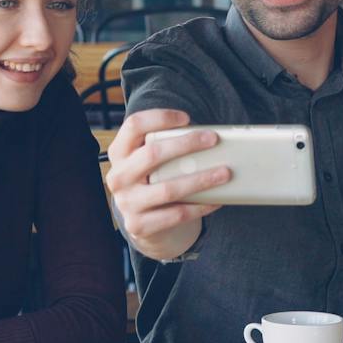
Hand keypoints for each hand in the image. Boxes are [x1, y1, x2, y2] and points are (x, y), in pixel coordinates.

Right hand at [103, 108, 228, 259]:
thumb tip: (207, 137)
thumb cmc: (155, 182)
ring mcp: (126, 203)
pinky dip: (200, 206)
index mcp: (119, 153)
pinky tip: (217, 200)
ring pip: (168, 188)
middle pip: (152, 153)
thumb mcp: (152, 163)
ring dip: (201, 179)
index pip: (133, 125)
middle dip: (186, 144)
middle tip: (213, 140)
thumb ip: (167, 148)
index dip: (159, 117)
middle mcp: (118, 176)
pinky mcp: (139, 225)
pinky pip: (176, 214)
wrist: (143, 225)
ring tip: (224, 173)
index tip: (186, 118)